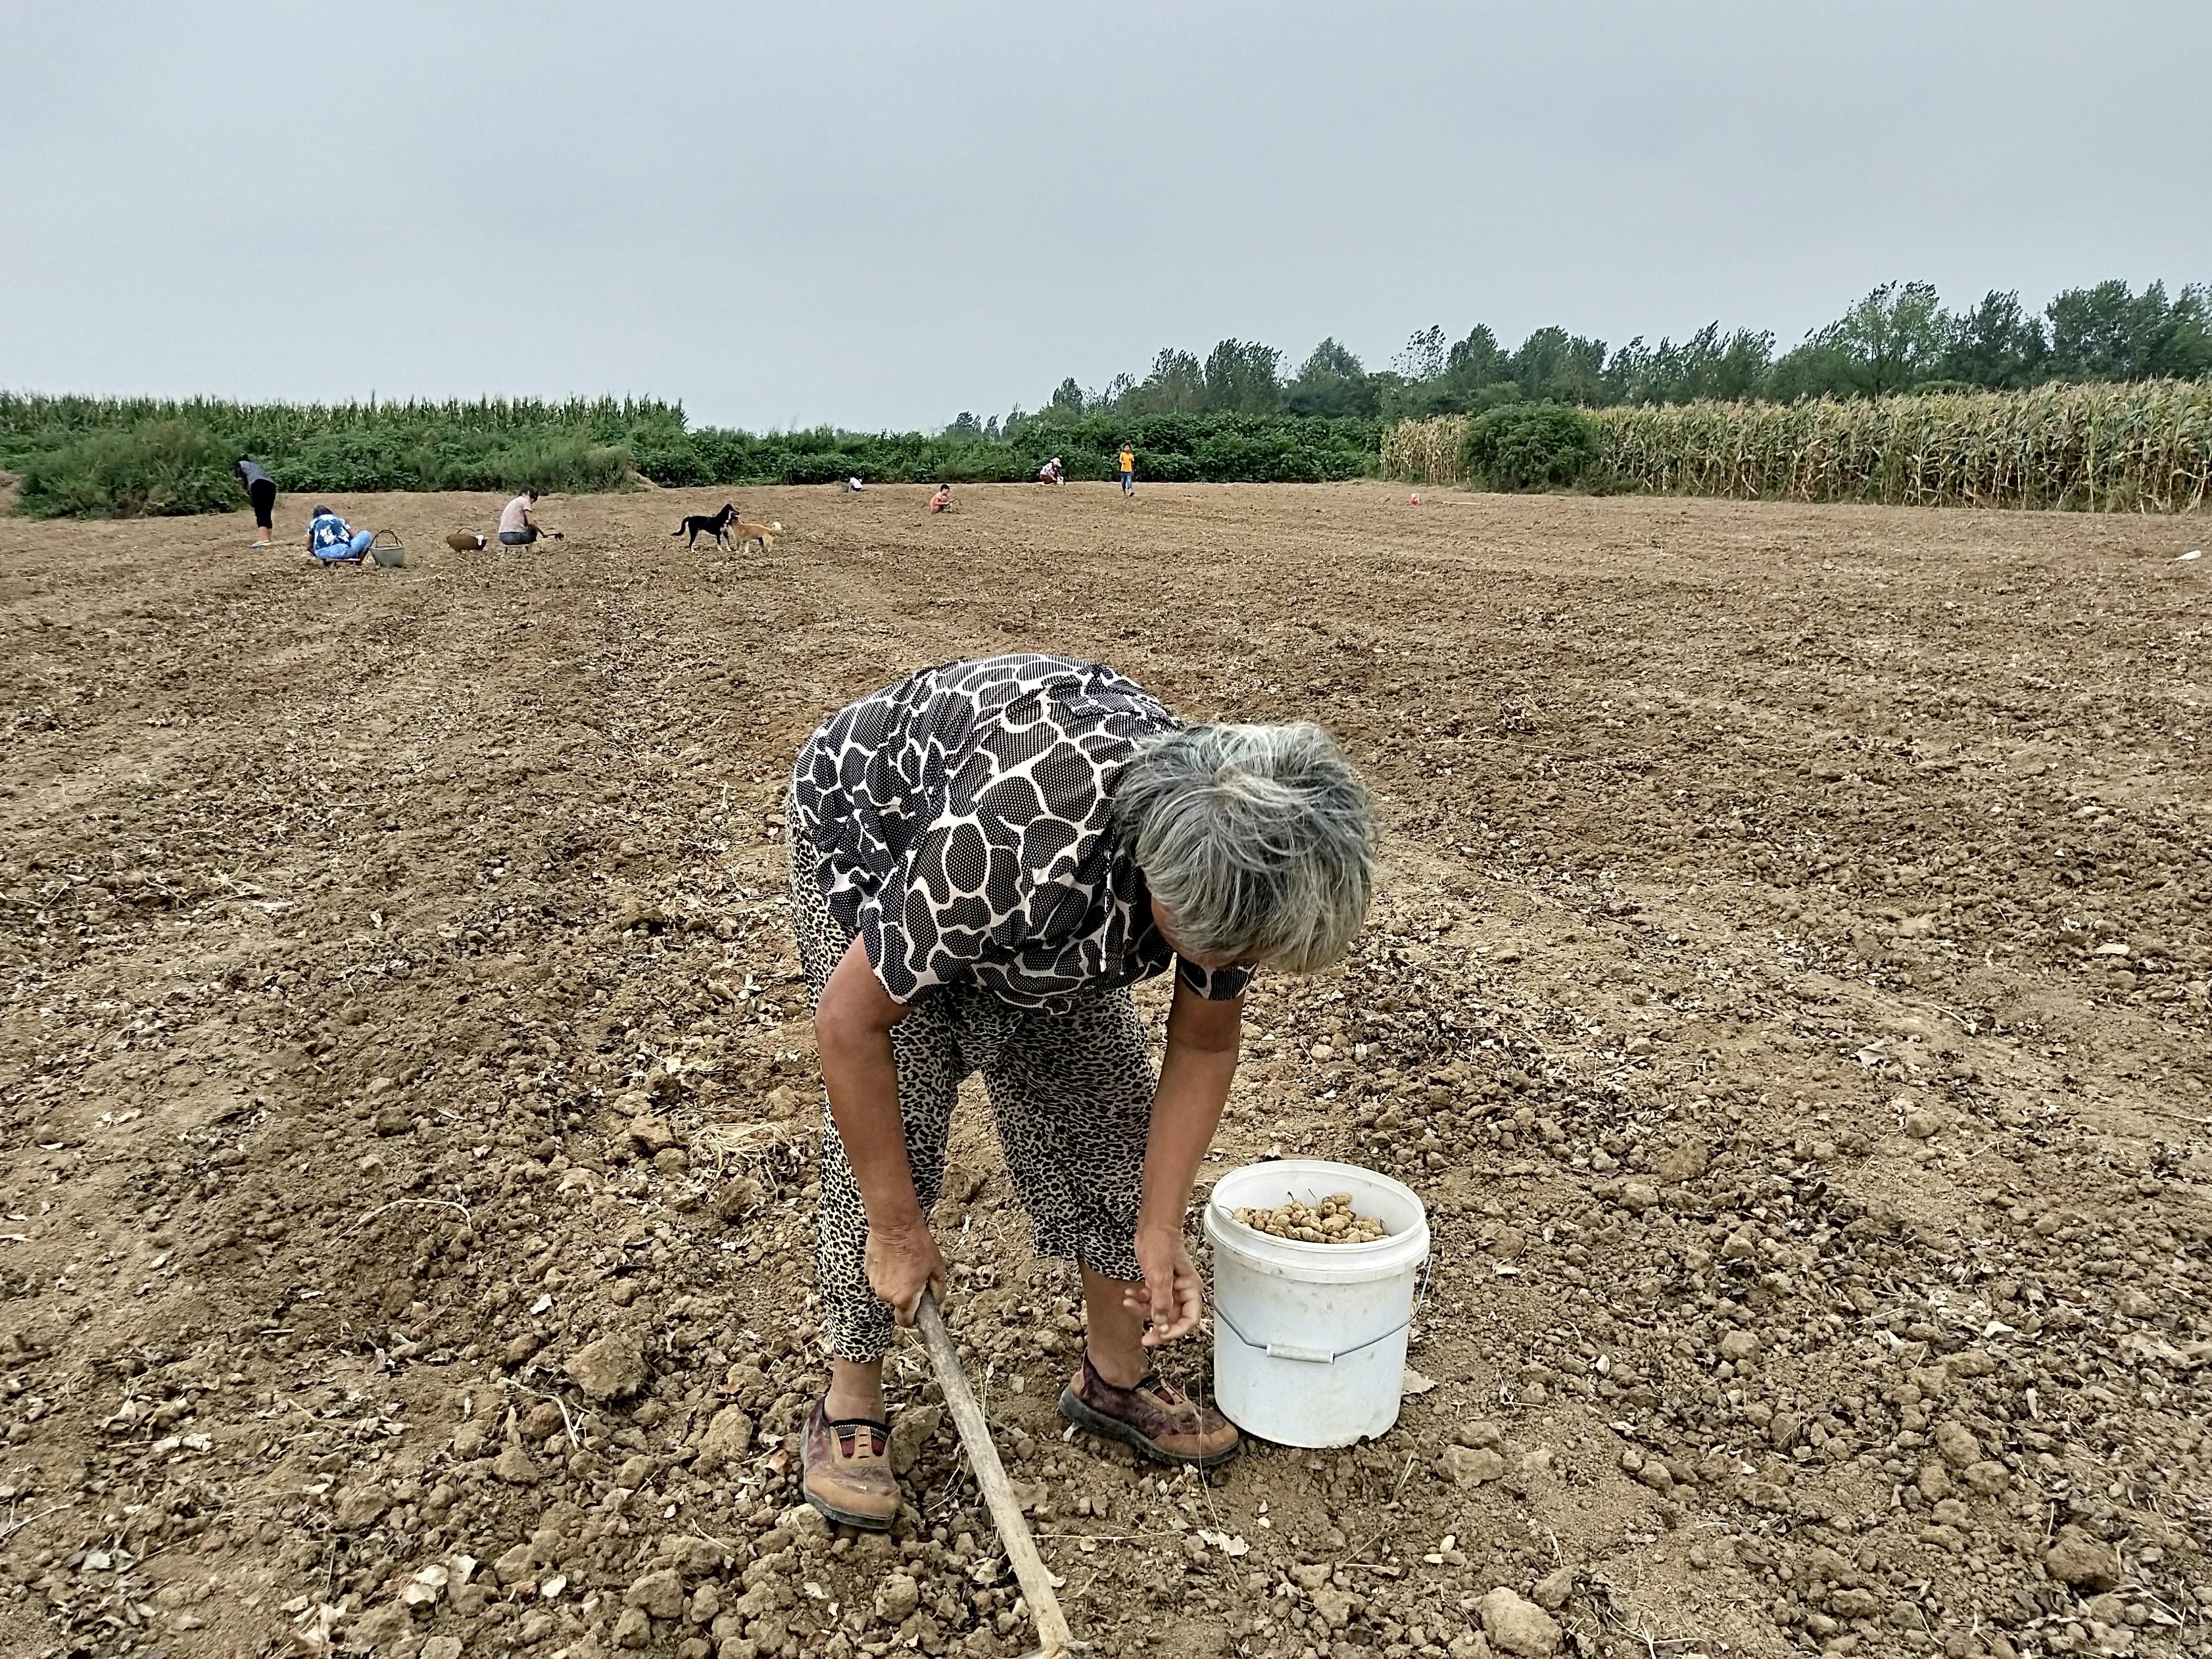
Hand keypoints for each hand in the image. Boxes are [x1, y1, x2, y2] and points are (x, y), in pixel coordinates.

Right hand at [864, 1215, 947, 1325]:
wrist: (895, 1225)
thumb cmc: (917, 1244)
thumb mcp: (937, 1268)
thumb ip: (938, 1291)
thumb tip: (939, 1305)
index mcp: (904, 1298)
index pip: (905, 1322)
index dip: (913, 1318)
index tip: (919, 1309)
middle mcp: (886, 1295)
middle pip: (897, 1303)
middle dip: (906, 1294)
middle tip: (916, 1277)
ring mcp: (875, 1283)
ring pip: (888, 1290)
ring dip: (896, 1282)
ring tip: (905, 1264)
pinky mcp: (868, 1271)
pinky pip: (880, 1278)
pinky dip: (887, 1272)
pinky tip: (894, 1259)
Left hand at [1125, 1224, 1204, 1346]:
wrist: (1151, 1226)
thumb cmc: (1161, 1243)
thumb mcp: (1160, 1274)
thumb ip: (1162, 1300)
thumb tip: (1161, 1323)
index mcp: (1190, 1289)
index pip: (1189, 1319)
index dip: (1176, 1331)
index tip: (1160, 1336)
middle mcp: (1181, 1292)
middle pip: (1173, 1319)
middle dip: (1157, 1326)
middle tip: (1145, 1338)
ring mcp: (1169, 1288)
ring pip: (1158, 1311)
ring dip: (1142, 1310)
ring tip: (1128, 1301)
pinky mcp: (1157, 1284)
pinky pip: (1149, 1300)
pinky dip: (1139, 1300)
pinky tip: (1129, 1293)